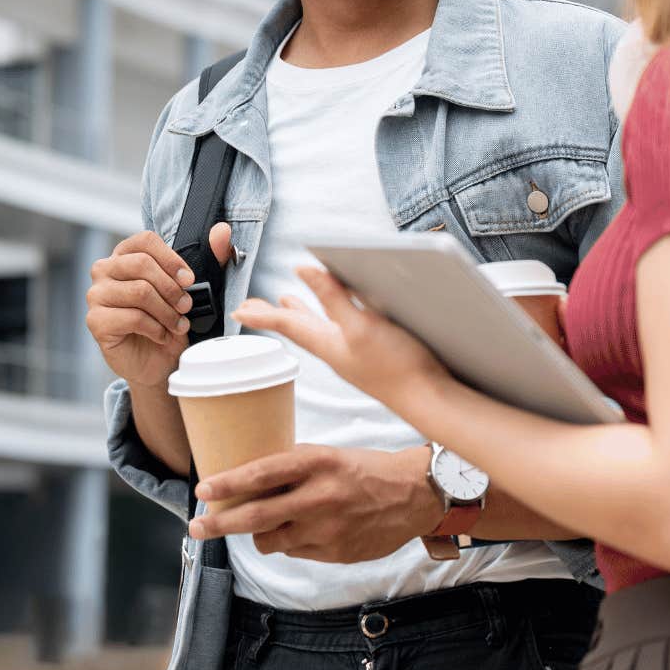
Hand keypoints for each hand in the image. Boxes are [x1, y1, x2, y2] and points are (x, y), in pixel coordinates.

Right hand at [87, 223, 232, 389]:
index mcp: (125, 255)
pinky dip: (156, 329)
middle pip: (142, 264)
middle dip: (172, 289)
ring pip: (140, 292)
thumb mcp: (194, 288)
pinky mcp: (96, 321)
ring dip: (167, 312)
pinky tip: (162, 335)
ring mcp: (96, 295)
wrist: (159, 362)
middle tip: (186, 307)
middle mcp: (105, 270)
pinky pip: (132, 317)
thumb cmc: (170, 321)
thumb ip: (211, 257)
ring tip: (177, 325)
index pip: (145, 240)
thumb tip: (222, 231)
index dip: (171, 259)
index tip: (189, 280)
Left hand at [187, 444, 443, 561]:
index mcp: (317, 462)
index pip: (261, 474)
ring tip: (263, 525)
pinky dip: (290, 543)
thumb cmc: (368, 470)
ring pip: (270, 540)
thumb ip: (294, 466)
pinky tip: (303, 531)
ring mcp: (327, 528)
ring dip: (258, 535)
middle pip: (255, 516)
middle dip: (219, 523)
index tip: (203, 490)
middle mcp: (319, 496)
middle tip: (196, 526)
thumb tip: (249, 477)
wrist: (415, 495)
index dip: (228, 483)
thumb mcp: (330, 455)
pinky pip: (295, 552)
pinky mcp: (335, 553)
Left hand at [231, 265, 448, 408]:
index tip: (238, 309)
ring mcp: (355, 355)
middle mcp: (337, 350)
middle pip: (298, 328)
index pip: (287, 326)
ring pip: (318, 330)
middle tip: (252, 308)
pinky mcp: (373, 357)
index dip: (262, 315)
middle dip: (275, 316)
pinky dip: (328, 320)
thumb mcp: (361, 326)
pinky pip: (339, 334)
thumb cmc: (397, 368)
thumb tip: (304, 269)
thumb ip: (333, 298)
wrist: (431, 400)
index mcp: (329, 343)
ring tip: (289, 303)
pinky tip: (339, 317)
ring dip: (301, 315)